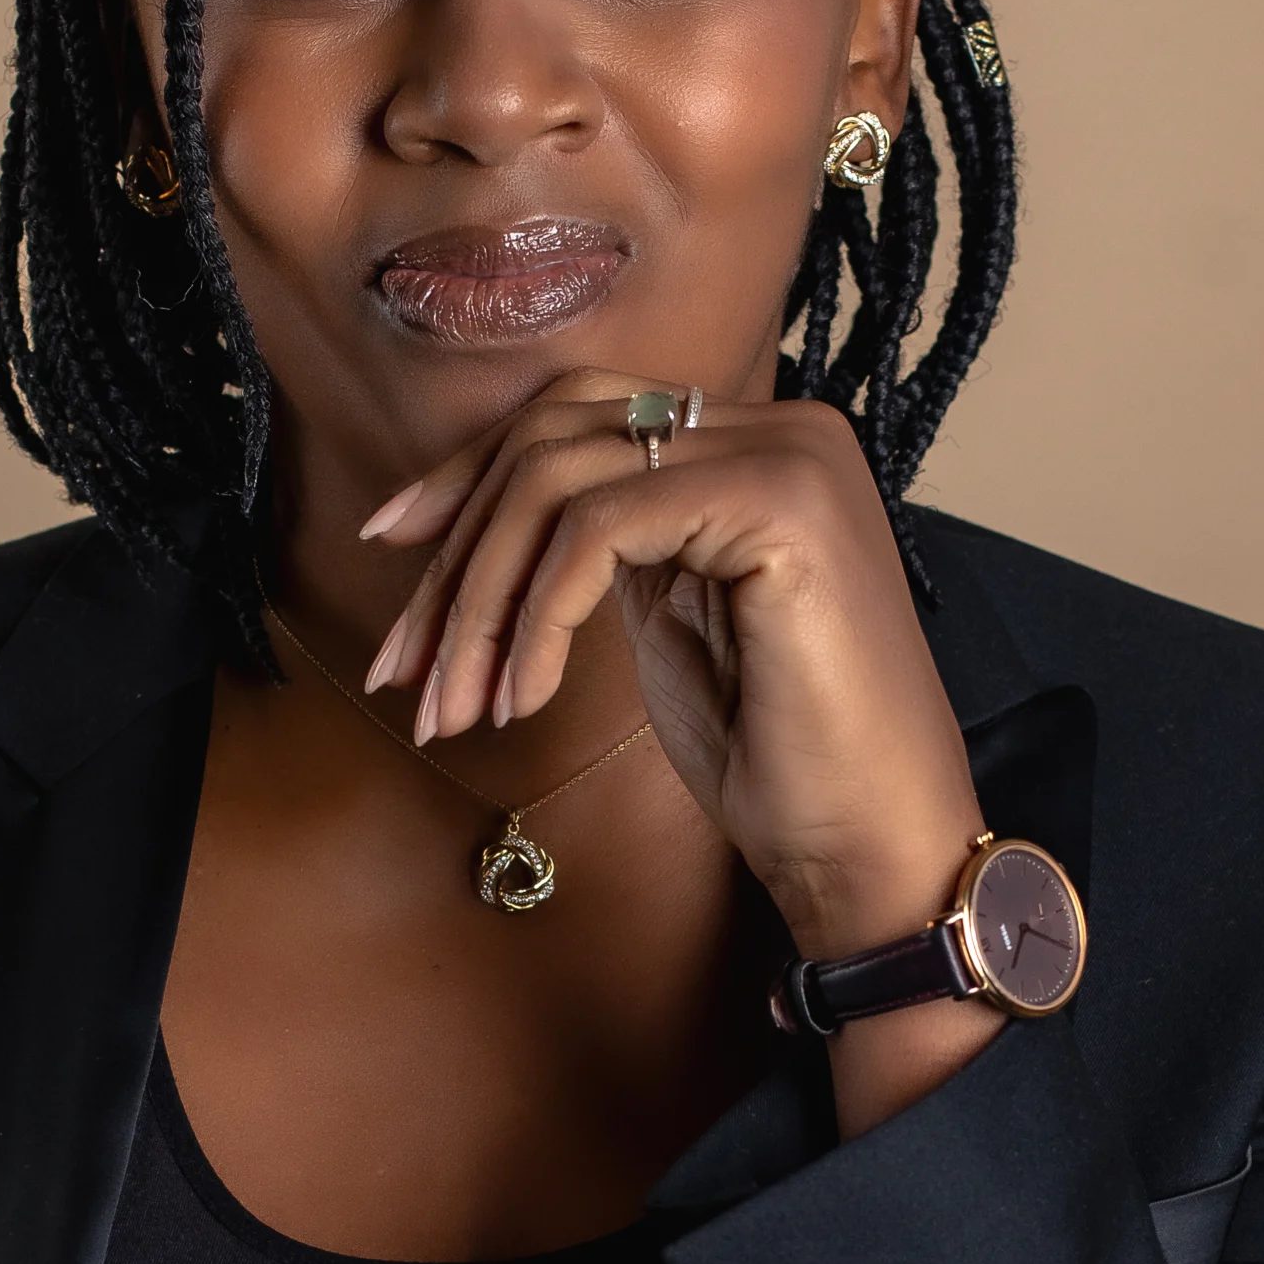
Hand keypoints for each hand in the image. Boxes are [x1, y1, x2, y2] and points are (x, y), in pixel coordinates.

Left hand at [356, 365, 988, 956]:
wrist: (874, 849)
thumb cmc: (774, 752)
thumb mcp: (666, 616)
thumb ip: (604, 538)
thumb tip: (477, 510)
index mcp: (751, 441)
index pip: (574, 413)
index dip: (467, 474)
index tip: (390, 546)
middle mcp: (776, 425)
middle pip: (552, 433)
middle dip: (456, 550)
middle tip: (401, 665)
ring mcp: (784, 454)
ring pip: (557, 479)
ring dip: (478, 603)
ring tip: (451, 708)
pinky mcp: (779, 502)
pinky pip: (596, 530)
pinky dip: (533, 619)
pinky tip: (520, 700)